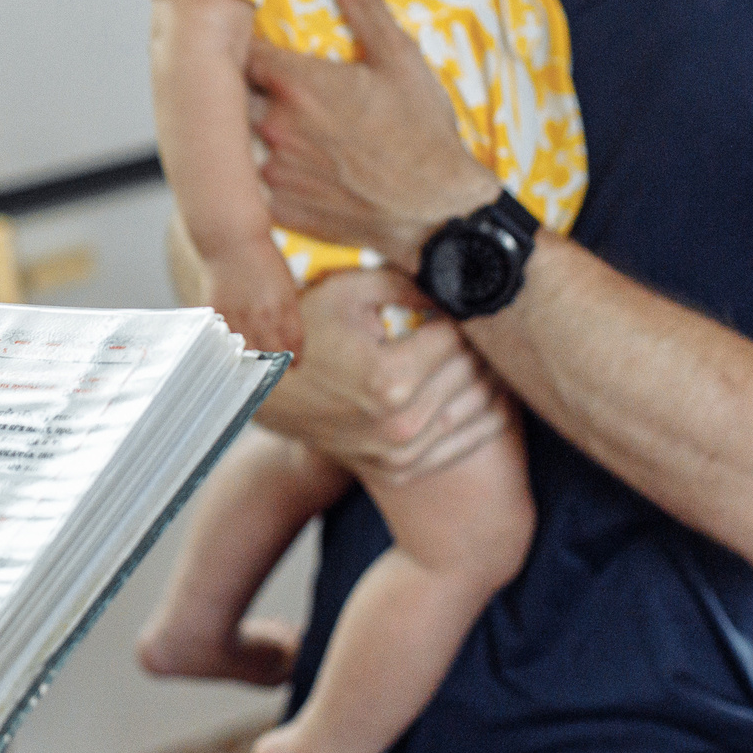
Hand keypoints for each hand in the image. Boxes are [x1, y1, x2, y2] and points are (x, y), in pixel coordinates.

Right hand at [201, 236, 305, 355]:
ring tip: (253, 365)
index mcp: (287, 308)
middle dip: (276, 366)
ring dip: (252, 361)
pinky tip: (233, 348)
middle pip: (273, 356)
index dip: (295, 359)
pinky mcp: (220, 314)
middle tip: (273, 371)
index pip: (295, 346)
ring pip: (249, 354)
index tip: (293, 365)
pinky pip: (226, 340)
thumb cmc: (262, 257)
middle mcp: (265, 316)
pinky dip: (230, 346)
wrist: (233, 240)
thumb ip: (288, 312)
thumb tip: (287, 338)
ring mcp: (241, 317)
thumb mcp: (286, 284)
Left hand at [248, 0, 495, 268]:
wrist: (437, 215)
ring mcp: (271, 171)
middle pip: (231, 94)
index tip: (250, 38)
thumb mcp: (398, 58)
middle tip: (271, 83)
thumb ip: (362, 3)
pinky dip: (264, 170)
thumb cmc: (423, 137)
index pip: (239, 49)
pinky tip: (294, 163)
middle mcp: (273, 126)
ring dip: (251, 128)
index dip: (241, 42)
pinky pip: (252, 182)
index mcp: (296, 84)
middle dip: (244, 85)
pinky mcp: (278, 208)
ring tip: (285, 124)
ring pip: (238, 139)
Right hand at [260, 264, 507, 482]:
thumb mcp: (349, 290)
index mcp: (390, 378)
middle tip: (475, 323)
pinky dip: (485, 418)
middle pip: (472, 372)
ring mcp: (400, 453)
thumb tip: (456, 282)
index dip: (461, 312)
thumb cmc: (304, 330)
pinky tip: (489, 392)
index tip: (455, 300)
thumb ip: (408, 281)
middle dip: (478, 343)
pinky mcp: (400, 471)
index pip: (458, 338)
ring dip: (490, 377)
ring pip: (480, 409)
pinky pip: (465, 444)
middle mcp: (399, 424)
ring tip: (484, 351)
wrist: (261, 389)